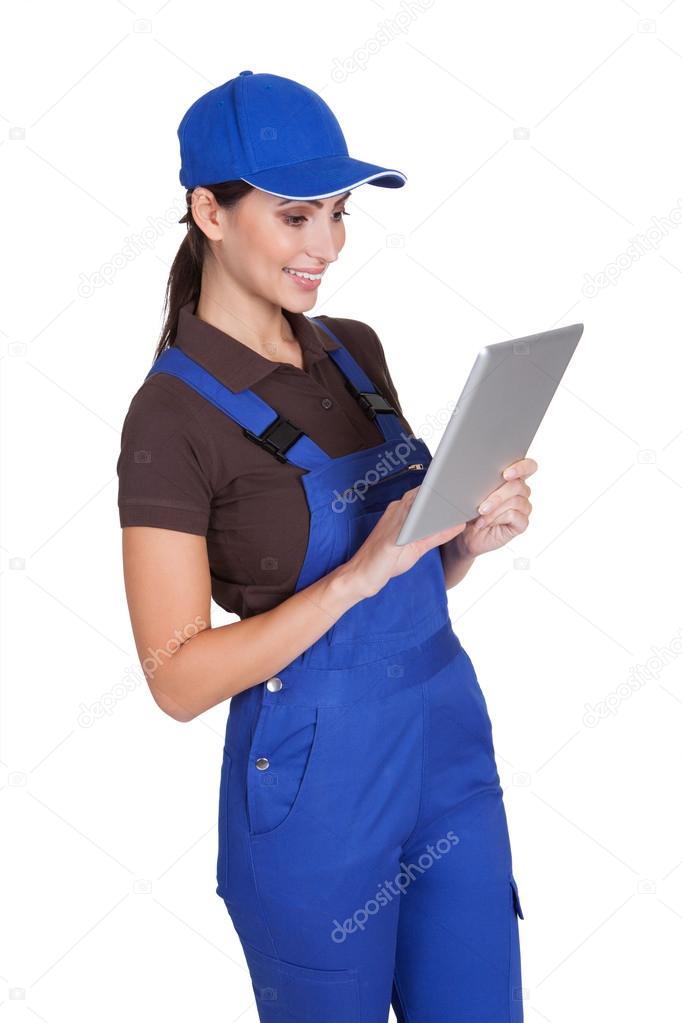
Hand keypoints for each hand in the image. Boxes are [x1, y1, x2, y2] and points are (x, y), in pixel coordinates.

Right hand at [346, 487, 466, 599]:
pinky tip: (445, 523)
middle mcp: (396, 511)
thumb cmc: (386, 560)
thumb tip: (457, 524)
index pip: (425, 494)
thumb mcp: (417, 546)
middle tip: (466, 489)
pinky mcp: (390, 539)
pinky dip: (428, 524)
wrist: (361, 575)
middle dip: (444, 493)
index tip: (462, 488)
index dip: (443, 490)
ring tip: (460, 503)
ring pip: (419, 507)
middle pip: (424, 496)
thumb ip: (436, 534)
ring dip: (439, 504)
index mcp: (401, 511)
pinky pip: (411, 528)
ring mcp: (392, 523)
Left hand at [455, 458, 537, 557]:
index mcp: (513, 478)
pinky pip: (513, 515)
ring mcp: (523, 507)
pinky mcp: (522, 522)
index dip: (521, 467)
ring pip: (514, 501)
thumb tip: (480, 474)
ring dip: (493, 510)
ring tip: (480, 516)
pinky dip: (496, 519)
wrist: (468, 534)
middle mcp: (521, 491)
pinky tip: (485, 523)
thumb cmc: (472, 510)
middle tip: (482, 506)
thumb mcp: (474, 492)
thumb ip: (482, 481)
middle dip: (497, 496)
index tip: (506, 474)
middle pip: (517, 485)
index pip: (528, 466)